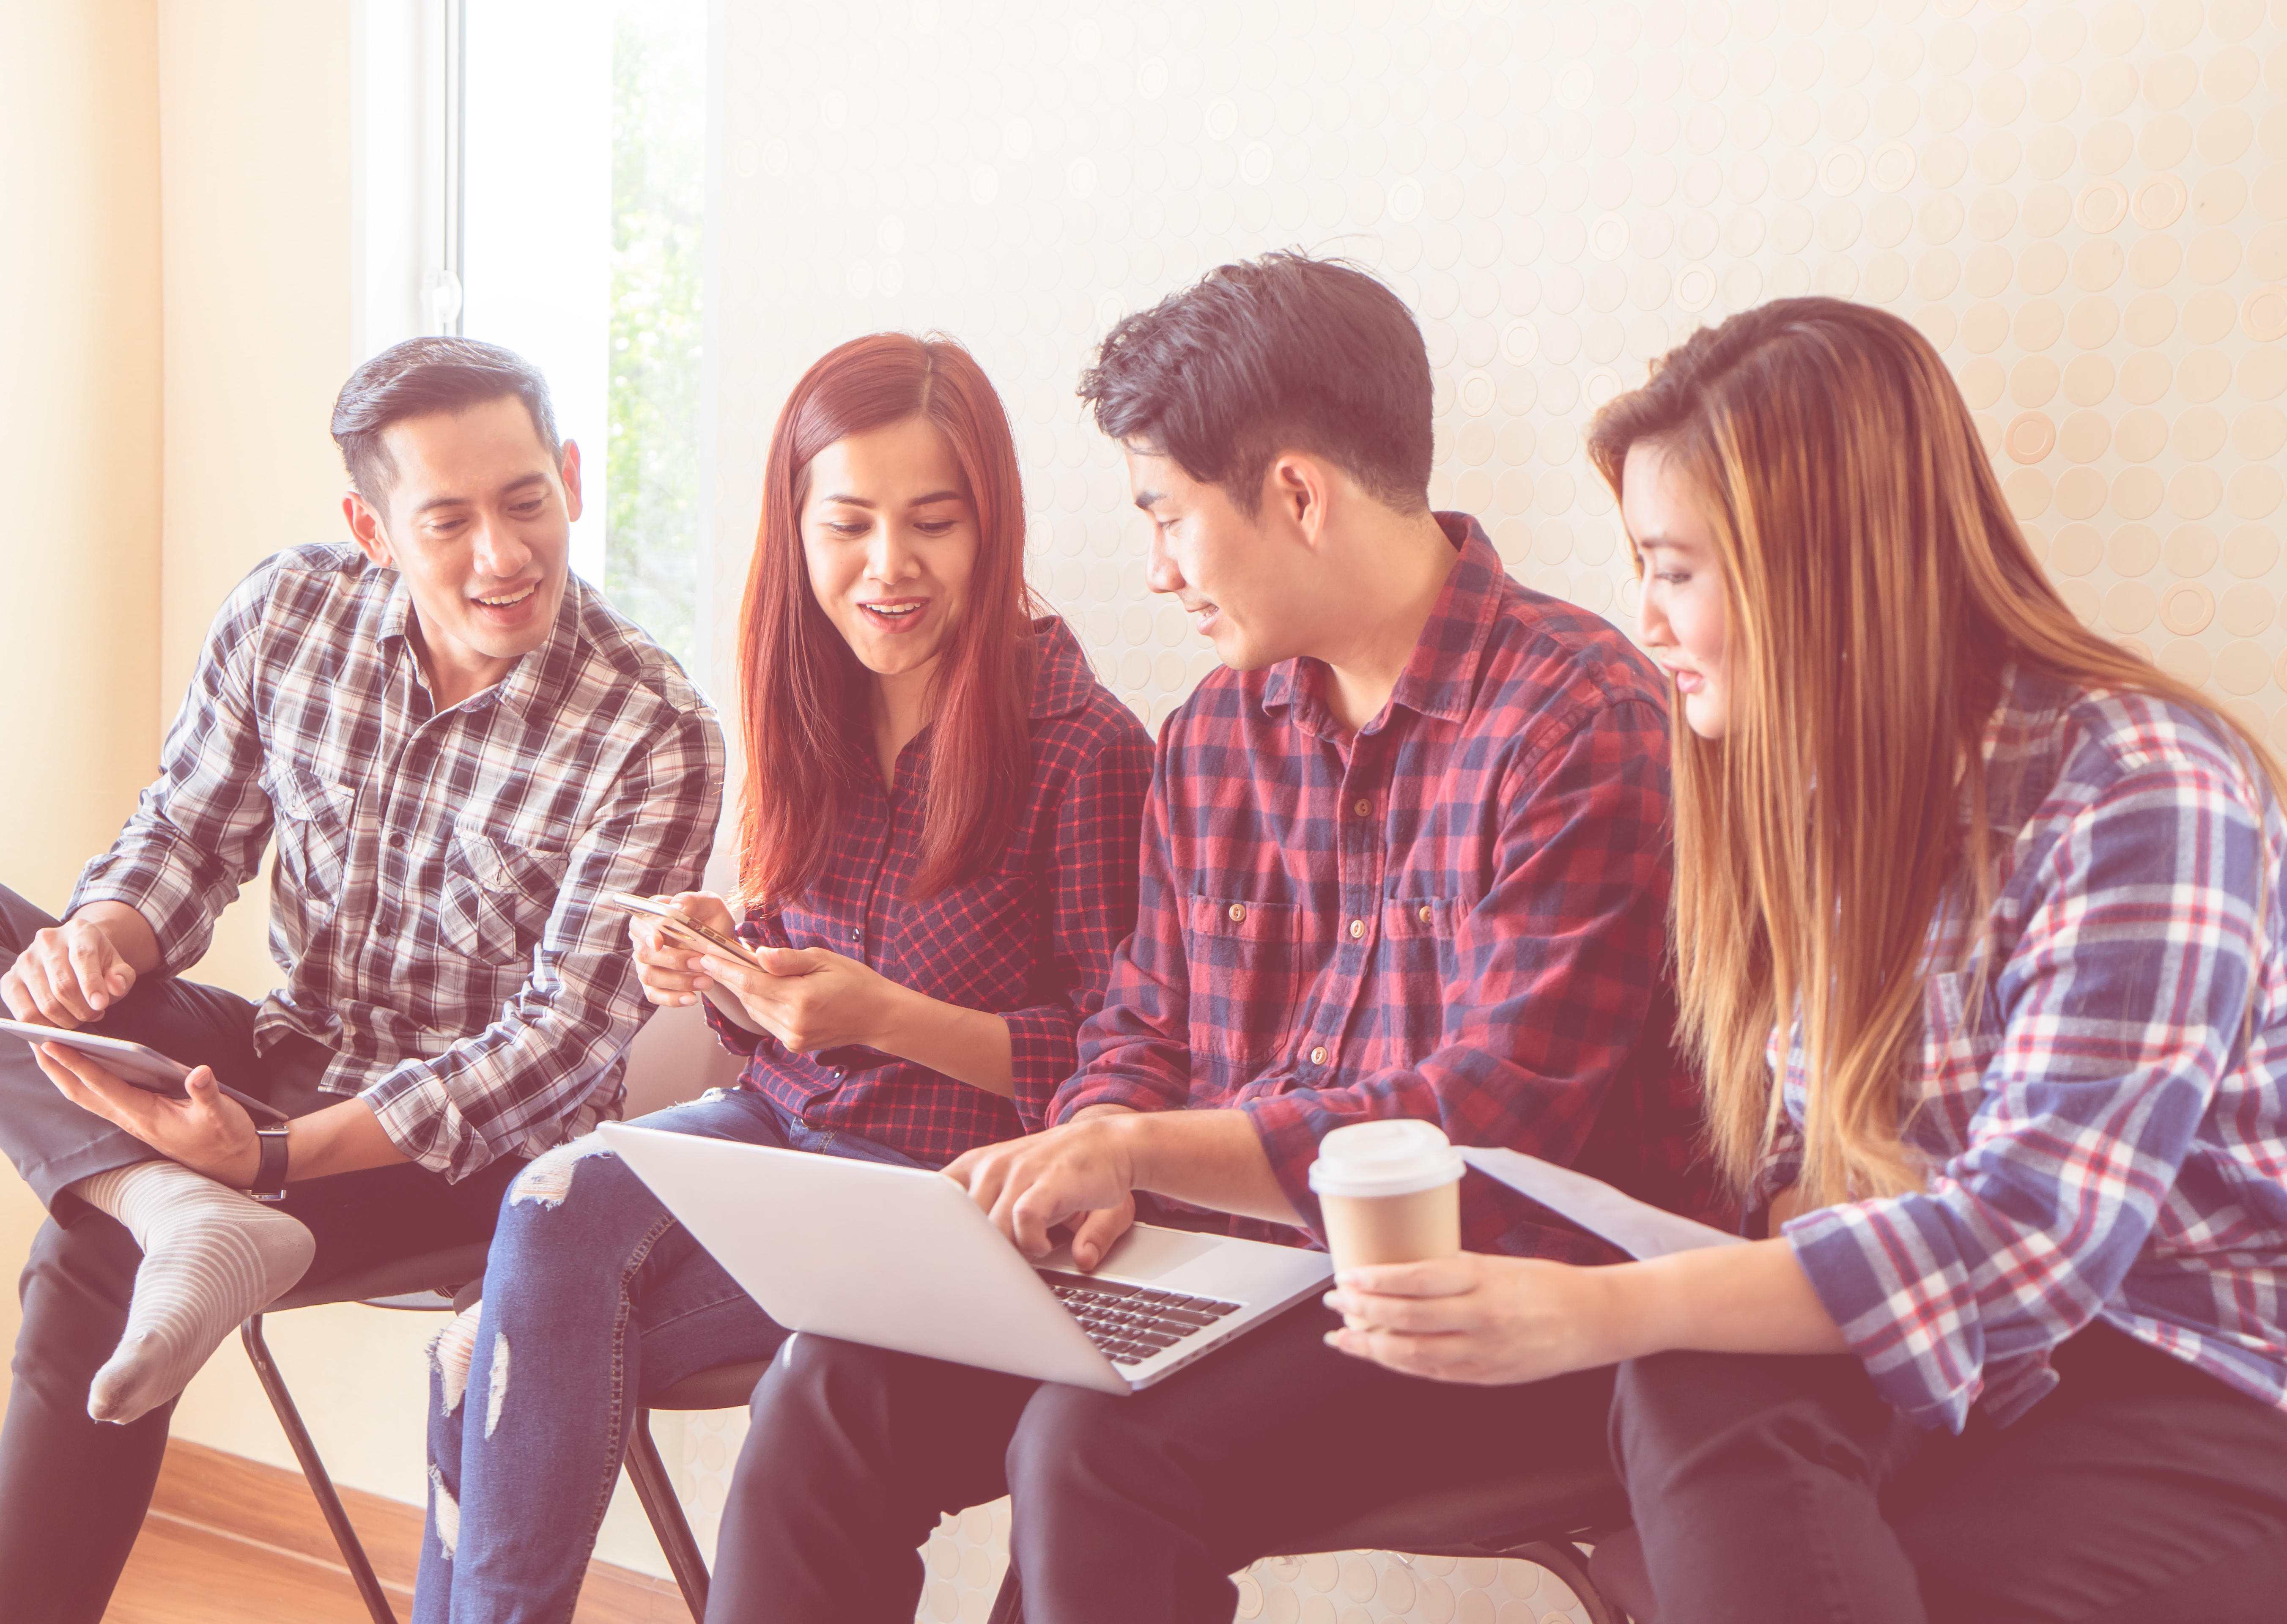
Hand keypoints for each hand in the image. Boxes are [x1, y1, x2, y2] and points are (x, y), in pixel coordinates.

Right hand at [2, 915, 139, 1028]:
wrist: (73, 955)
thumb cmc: (97, 964)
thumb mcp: (117, 966)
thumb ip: (122, 976)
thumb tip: (116, 987)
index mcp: (78, 931)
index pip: (82, 957)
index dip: (92, 985)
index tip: (101, 1006)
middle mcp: (46, 941)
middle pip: (63, 985)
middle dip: (82, 1009)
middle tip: (94, 1015)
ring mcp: (24, 960)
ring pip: (45, 1003)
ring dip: (66, 1020)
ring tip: (80, 1018)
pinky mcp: (10, 980)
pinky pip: (23, 1013)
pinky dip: (43, 1027)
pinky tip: (58, 1027)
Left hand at [34, 1045, 261, 1186]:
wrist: (231, 1165)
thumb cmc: (225, 1138)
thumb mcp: (223, 1115)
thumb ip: (208, 1094)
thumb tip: (199, 1072)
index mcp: (148, 1116)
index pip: (104, 1085)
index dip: (78, 1064)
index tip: (54, 1044)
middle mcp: (133, 1119)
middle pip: (82, 1093)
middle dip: (56, 1069)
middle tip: (33, 1040)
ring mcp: (133, 1121)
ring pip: (86, 1098)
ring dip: (63, 1075)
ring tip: (45, 1052)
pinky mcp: (139, 1120)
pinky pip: (99, 1099)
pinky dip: (81, 1082)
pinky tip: (78, 1071)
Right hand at [629, 891, 740, 1007]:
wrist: (720, 946)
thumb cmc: (711, 921)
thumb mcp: (710, 905)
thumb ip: (692, 902)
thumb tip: (677, 909)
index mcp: (653, 916)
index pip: (638, 923)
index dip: (645, 933)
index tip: (658, 942)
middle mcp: (645, 940)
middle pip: (644, 953)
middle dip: (674, 960)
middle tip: (701, 963)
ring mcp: (647, 963)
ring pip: (650, 976)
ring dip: (679, 981)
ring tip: (706, 981)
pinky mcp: (654, 984)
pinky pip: (655, 995)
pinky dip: (673, 999)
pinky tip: (692, 998)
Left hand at [693, 945, 899, 1055]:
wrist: (878, 1016)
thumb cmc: (855, 982)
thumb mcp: (824, 960)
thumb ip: (789, 960)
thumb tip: (758, 955)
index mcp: (801, 999)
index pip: (751, 983)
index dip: (725, 969)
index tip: (706, 956)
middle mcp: (793, 1023)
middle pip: (748, 998)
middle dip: (729, 978)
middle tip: (712, 959)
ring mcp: (793, 1037)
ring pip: (754, 1011)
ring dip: (742, 992)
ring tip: (732, 971)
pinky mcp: (795, 1044)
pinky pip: (766, 1022)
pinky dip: (758, 1005)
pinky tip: (758, 990)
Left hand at [942, 1118, 1138, 1268]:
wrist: (1112, 1144)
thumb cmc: (1062, 1174)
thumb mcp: (1017, 1190)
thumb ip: (987, 1217)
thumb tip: (960, 1258)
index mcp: (977, 1165)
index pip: (934, 1199)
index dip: (933, 1232)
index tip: (936, 1256)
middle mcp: (992, 1166)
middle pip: (962, 1223)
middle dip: (976, 1252)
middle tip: (995, 1267)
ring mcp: (1019, 1171)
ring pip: (990, 1226)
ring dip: (1007, 1251)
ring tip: (1026, 1253)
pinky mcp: (1047, 1182)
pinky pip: (1023, 1219)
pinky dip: (1031, 1241)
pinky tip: (1043, 1247)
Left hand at [1321, 1253, 1613, 1385]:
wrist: (1591, 1321)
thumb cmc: (1543, 1284)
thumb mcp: (1497, 1265)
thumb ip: (1453, 1271)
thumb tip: (1401, 1272)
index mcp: (1483, 1280)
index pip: (1417, 1279)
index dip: (1376, 1281)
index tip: (1348, 1276)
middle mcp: (1481, 1317)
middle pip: (1407, 1317)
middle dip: (1363, 1311)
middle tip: (1336, 1301)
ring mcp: (1483, 1352)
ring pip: (1414, 1354)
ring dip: (1372, 1346)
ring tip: (1343, 1337)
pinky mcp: (1486, 1376)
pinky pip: (1433, 1373)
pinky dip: (1401, 1365)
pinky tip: (1379, 1355)